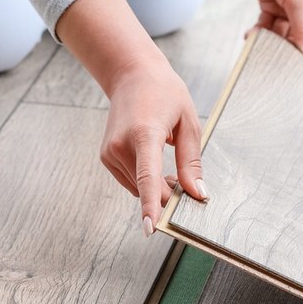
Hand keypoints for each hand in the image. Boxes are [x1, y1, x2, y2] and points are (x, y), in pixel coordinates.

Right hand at [102, 54, 206, 236]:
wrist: (132, 75)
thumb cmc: (164, 93)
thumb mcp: (188, 122)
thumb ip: (192, 162)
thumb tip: (197, 194)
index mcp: (144, 134)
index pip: (148, 177)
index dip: (151, 205)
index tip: (151, 228)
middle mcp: (121, 145)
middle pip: (148, 188)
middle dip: (168, 193)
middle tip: (186, 181)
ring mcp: (110, 152)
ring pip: (139, 188)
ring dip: (156, 187)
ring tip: (169, 166)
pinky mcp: (106, 157)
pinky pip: (130, 181)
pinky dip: (144, 180)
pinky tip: (153, 163)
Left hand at [244, 0, 302, 59]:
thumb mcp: (297, 0)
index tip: (291, 61)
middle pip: (300, 43)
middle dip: (286, 50)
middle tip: (270, 54)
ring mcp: (289, 12)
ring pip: (282, 38)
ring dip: (269, 42)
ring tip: (257, 42)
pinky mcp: (272, 9)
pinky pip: (267, 28)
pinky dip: (259, 33)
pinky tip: (250, 34)